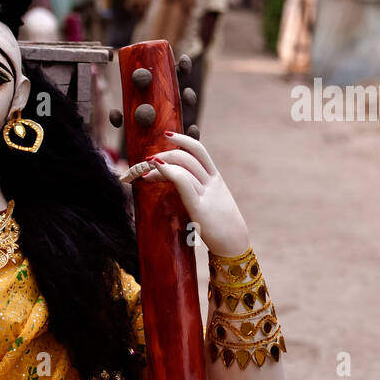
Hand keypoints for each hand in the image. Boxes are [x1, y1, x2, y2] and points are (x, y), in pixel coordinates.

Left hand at [141, 131, 250, 255]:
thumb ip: (201, 189)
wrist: (234, 243)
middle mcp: (212, 183)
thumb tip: (181, 182)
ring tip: (145, 170)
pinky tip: (156, 170)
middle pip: (187, 156)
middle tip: (148, 161)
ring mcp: (207, 194)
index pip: (199, 150)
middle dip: (165, 154)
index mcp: (216, 179)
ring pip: (183, 167)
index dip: (183, 139)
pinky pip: (183, 182)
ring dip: (160, 163)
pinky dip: (168, 172)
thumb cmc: (221, 226)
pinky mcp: (199, 208)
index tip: (167, 136)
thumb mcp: (214, 201)